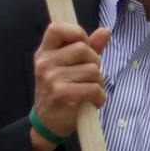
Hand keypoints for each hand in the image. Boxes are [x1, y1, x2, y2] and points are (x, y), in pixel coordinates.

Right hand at [29, 22, 110, 150]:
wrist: (48, 122)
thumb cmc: (62, 90)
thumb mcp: (69, 66)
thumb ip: (88, 47)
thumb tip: (105, 31)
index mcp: (44, 52)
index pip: (56, 28)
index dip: (76, 32)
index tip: (83, 45)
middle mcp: (45, 63)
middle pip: (83, 49)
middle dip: (94, 62)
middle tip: (88, 76)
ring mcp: (52, 78)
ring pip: (93, 70)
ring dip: (98, 82)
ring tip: (88, 91)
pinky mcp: (62, 94)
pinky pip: (94, 88)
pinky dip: (99, 97)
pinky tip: (92, 102)